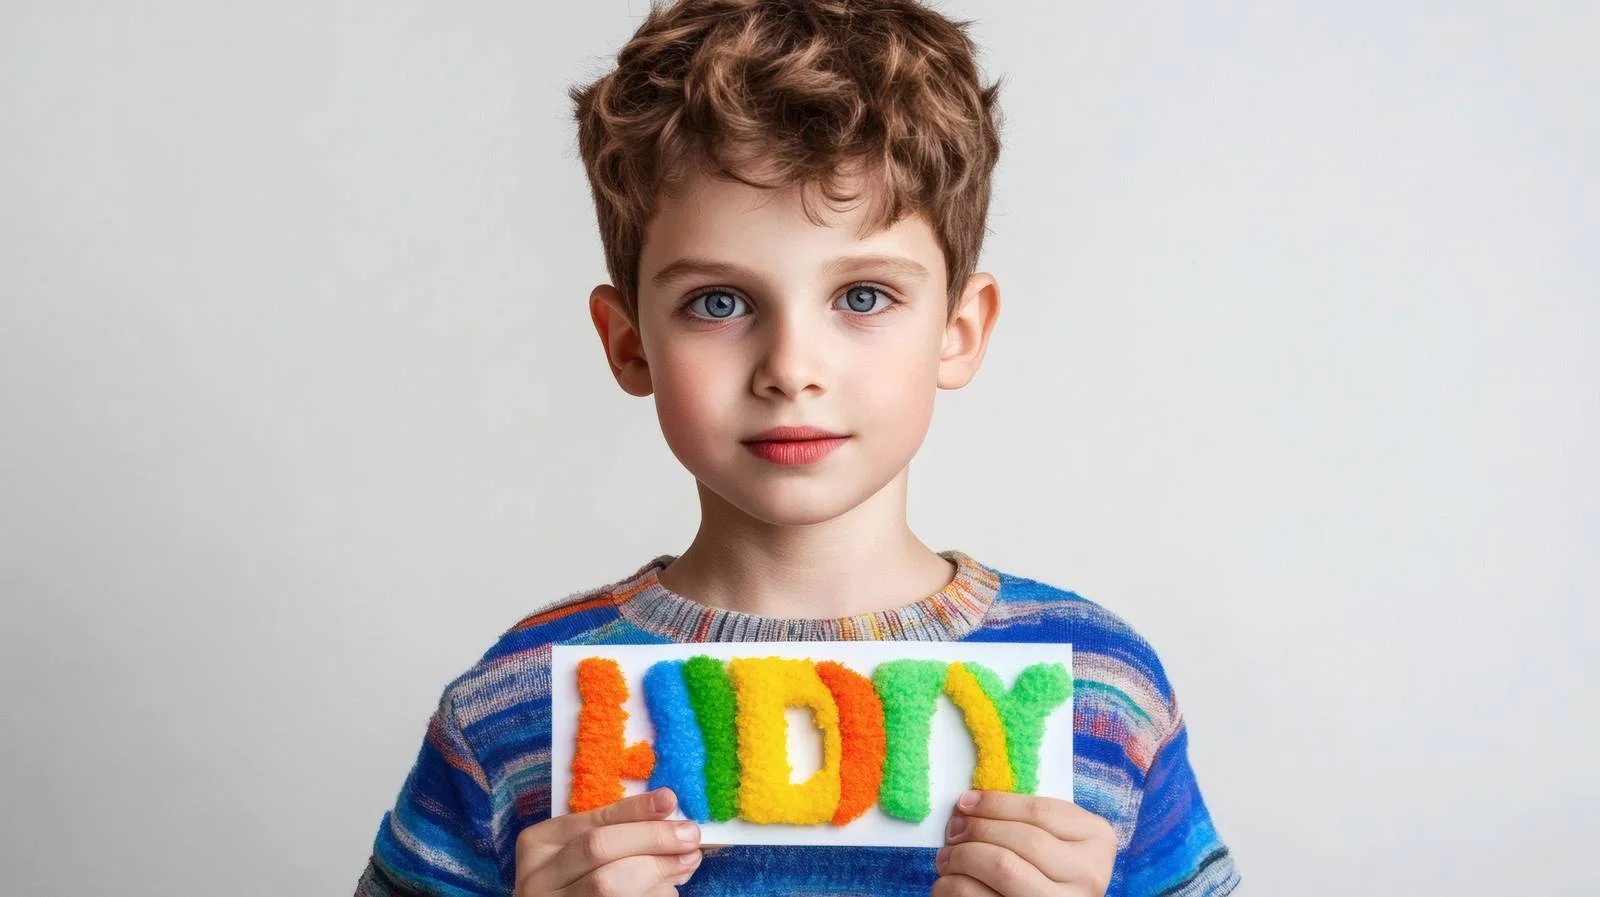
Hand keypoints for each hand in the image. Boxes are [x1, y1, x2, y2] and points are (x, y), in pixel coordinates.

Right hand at [514, 787, 702, 896]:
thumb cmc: (574, 876)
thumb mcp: (579, 847)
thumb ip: (615, 831)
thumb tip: (671, 817)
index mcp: (538, 844)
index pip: (592, 823)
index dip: (634, 811)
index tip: (670, 800)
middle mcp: (538, 878)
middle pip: (600, 849)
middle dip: (652, 839)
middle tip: (690, 837)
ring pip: (609, 885)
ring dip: (658, 871)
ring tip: (686, 862)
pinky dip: (653, 895)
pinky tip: (667, 889)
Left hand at [934, 790, 1115, 896]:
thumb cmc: (1049, 866)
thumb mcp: (1055, 836)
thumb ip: (1027, 818)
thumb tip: (969, 803)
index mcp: (1097, 840)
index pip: (1040, 812)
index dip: (995, 804)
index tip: (965, 802)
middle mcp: (1090, 875)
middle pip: (1022, 840)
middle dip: (977, 830)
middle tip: (952, 829)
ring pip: (1004, 868)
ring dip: (962, 857)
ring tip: (948, 857)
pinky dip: (956, 886)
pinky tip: (951, 881)